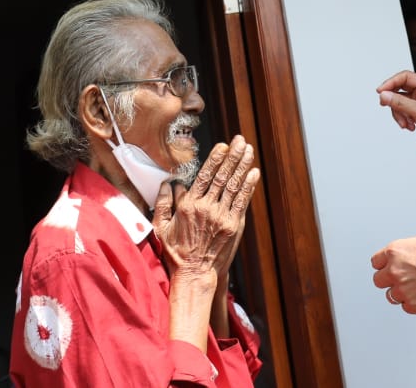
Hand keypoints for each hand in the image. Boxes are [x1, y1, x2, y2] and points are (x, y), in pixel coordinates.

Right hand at [154, 136, 259, 279]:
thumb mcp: (161, 227)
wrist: (195, 274)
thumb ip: (163, 203)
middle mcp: (206, 208)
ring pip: (234, 186)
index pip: (204, 176)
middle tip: (241, 140)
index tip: (223, 145)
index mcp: (189, 206)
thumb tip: (168, 183)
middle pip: (222, 176)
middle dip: (232, 156)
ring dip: (242, 166)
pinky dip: (248, 186)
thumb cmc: (176, 252)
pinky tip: (253, 173)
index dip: (215, 159)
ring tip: (248, 151)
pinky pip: (242, 201)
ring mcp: (222, 217)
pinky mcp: (233, 226)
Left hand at [371, 232, 415, 312]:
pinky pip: (406, 307)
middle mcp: (394, 271)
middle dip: (389, 279)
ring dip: (401, 292)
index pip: (376, 262)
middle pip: (379, 280)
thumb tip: (408, 252)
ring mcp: (402, 289)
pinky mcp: (413, 305)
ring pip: (391, 296)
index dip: (385, 264)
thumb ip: (409, 247)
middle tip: (404, 279)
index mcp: (395, 251)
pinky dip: (414, 303)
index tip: (390, 267)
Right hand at [377, 70, 415, 159]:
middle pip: (400, 88)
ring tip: (405, 123)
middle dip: (394, 100)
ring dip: (399, 113)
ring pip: (399, 101)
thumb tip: (384, 95)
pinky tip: (409, 126)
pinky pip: (402, 110)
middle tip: (385, 105)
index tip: (380, 91)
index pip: (405, 77)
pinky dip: (402, 118)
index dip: (391, 82)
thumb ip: (400, 102)